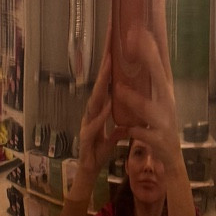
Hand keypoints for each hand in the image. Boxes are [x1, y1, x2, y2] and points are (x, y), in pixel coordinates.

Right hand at [74, 51, 118, 179]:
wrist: (88, 172)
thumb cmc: (98, 151)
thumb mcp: (113, 136)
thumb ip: (119, 125)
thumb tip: (128, 119)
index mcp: (98, 110)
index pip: (105, 84)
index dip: (109, 65)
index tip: (115, 46)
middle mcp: (91, 113)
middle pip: (99, 85)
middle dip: (104, 65)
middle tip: (110, 44)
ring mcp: (87, 123)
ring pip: (94, 99)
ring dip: (101, 83)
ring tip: (109, 66)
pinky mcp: (87, 137)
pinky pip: (94, 123)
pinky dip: (101, 113)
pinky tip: (108, 103)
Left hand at [113, 25, 183, 173]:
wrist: (170, 159)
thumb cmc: (159, 124)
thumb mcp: (154, 99)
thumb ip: (147, 77)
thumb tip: (138, 49)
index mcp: (164, 90)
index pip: (159, 62)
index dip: (151, 43)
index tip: (139, 25)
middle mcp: (168, 102)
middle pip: (160, 77)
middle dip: (150, 58)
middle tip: (136, 40)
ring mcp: (166, 122)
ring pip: (151, 108)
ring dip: (136, 98)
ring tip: (120, 89)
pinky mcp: (160, 141)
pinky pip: (147, 134)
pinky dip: (139, 132)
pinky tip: (129, 129)